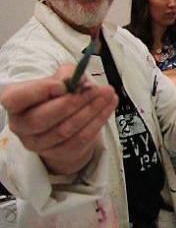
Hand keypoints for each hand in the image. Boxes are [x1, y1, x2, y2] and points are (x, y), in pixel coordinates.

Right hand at [1, 66, 117, 174]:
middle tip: (96, 90)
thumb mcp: (59, 78)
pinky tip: (108, 107)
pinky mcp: (58, 153)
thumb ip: (68, 74)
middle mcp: (21, 125)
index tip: (65, 83)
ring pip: (66, 129)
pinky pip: (80, 139)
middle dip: (74, 102)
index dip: (41, 91)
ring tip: (108, 95)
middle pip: (43, 118)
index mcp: (14, 103)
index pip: (17, 99)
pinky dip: (97, 122)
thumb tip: (79, 79)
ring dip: (91, 111)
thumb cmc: (57, 95)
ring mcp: (38, 143)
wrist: (63, 121)